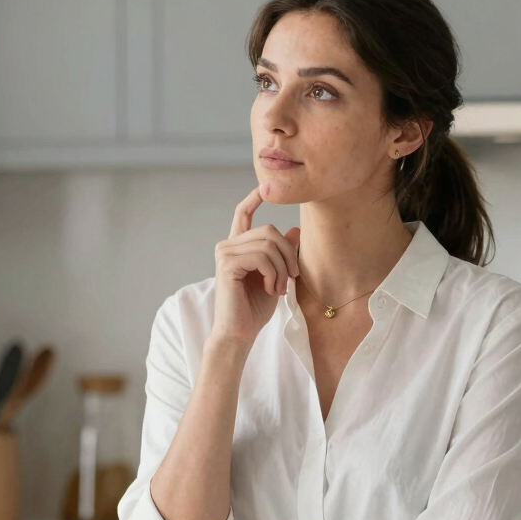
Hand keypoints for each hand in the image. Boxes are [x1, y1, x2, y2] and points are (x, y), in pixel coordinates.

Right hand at [211, 186, 299, 345]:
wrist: (240, 333)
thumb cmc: (254, 308)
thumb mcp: (276, 277)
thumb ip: (282, 254)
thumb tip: (295, 230)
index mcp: (238, 247)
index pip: (243, 214)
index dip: (254, 198)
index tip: (265, 187)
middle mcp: (228, 246)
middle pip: (268, 230)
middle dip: (287, 254)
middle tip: (291, 278)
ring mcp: (225, 253)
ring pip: (268, 244)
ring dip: (282, 268)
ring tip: (280, 288)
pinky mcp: (227, 264)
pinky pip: (262, 257)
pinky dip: (274, 274)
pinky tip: (272, 289)